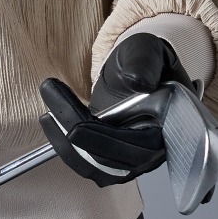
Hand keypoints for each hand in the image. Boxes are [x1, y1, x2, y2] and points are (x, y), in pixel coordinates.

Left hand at [40, 34, 193, 186]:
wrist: (137, 67)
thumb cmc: (146, 60)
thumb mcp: (147, 51)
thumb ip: (145, 62)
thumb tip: (138, 81)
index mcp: (170, 129)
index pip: (138, 147)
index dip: (104, 141)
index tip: (76, 126)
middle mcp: (152, 151)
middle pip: (111, 162)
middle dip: (76, 135)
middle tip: (52, 103)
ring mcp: (131, 158)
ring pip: (95, 168)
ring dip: (66, 145)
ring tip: (47, 114)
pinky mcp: (111, 157)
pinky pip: (86, 163)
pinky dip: (65, 147)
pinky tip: (51, 122)